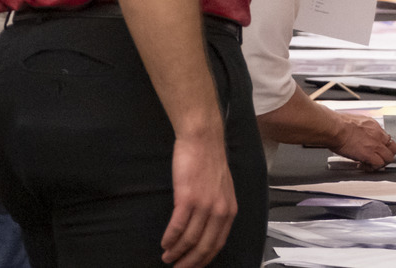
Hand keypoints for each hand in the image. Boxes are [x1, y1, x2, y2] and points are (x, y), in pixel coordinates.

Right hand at [162, 133, 237, 266]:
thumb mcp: (222, 189)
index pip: (218, 243)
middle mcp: (220, 210)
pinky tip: (165, 243)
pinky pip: (177, 226)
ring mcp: (204, 205)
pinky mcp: (187, 198)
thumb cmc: (209, 162)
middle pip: (204, 246)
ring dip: (176, 252)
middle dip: (190, 262)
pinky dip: (170, 238)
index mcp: (229, 210)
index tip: (193, 266)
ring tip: (167, 257)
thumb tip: (207, 229)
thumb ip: (218, 209)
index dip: (204, 259)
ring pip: (189, 239)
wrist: (203, 140)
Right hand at [331, 113, 395, 167]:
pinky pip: (378, 164)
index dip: (384, 146)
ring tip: (372, 164)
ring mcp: (375, 145)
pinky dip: (373, 167)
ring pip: (388, 157)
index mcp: (374, 126)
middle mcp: (378, 135)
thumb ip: (362, 127)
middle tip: (379, 158)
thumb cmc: (339, 124)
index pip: (387, 138)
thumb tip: (358, 131)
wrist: (336, 128)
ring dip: (381, 162)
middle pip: (393, 148)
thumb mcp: (356, 121)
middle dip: (387, 155)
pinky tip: (365, 166)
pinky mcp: (369, 154)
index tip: (378, 149)